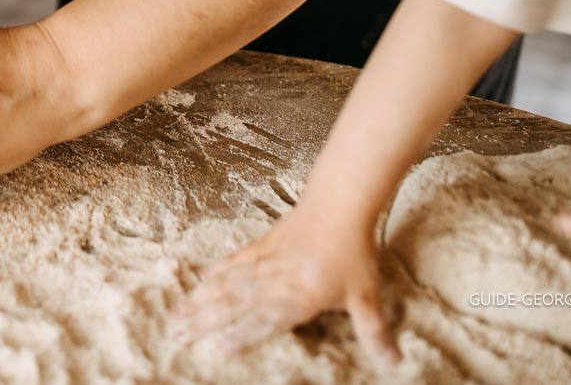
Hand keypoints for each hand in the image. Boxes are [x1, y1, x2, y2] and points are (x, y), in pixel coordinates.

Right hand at [178, 205, 398, 365]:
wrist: (338, 206)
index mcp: (296, 298)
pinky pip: (231, 263)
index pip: (261, 323)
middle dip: (202, 322)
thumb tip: (394, 364)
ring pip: (224, 284)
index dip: (237, 338)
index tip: (213, 353)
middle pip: (231, 305)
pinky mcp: (260, 246)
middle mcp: (273, 281)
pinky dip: (213, 274)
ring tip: (176, 316)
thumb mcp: (366, 295)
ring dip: (198, 300)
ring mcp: (263, 262)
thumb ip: (373, 332)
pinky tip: (200, 281)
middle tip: (176, 337)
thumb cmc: (353, 252)